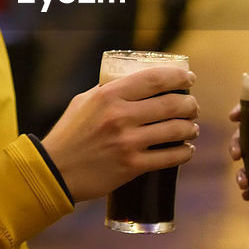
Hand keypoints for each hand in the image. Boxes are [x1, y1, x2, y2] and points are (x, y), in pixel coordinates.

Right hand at [42, 67, 198, 202]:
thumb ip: (108, 91)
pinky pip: (169, 158)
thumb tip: (133, 82)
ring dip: (190, 128)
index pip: (154, 79)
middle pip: (171, 104)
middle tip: (193, 107)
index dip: (178, 77)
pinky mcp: (132, 166)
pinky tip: (186, 150)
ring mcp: (128, 143)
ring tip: (192, 128)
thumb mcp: (84, 101)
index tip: (190, 79)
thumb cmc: (69, 134)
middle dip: (190, 105)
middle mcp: (121, 117)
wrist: (55, 171)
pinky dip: (184, 153)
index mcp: (109, 96)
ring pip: (175, 131)